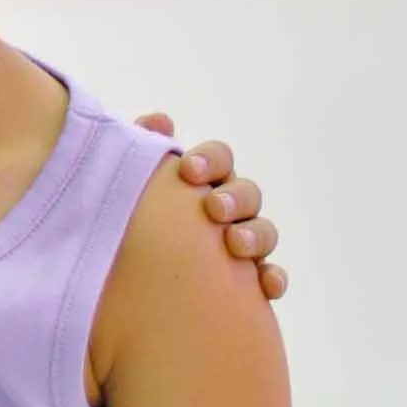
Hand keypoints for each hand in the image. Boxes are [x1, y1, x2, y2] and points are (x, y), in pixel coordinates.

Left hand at [136, 113, 288, 300]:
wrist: (134, 281)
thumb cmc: (137, 223)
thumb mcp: (133, 188)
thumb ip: (144, 150)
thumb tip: (161, 120)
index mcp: (205, 180)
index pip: (218, 158)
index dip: (209, 160)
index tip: (188, 170)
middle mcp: (230, 207)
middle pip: (246, 192)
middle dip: (233, 197)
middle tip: (214, 207)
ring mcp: (244, 242)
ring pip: (263, 231)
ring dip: (254, 235)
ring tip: (235, 243)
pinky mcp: (250, 280)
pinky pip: (271, 277)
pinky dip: (273, 279)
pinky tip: (266, 286)